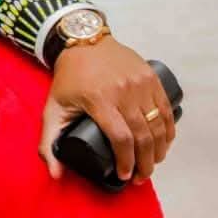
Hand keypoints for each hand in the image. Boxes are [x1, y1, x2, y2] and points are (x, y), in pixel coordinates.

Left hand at [39, 35, 175, 183]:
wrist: (83, 40)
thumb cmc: (68, 77)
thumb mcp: (52, 108)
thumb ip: (49, 142)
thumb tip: (54, 175)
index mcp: (99, 100)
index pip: (121, 138)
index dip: (126, 162)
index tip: (125, 176)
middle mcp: (123, 91)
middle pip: (143, 136)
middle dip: (145, 163)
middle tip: (140, 177)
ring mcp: (140, 83)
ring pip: (158, 125)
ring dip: (159, 150)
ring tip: (152, 164)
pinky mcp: (151, 77)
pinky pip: (166, 109)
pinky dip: (168, 130)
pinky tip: (164, 143)